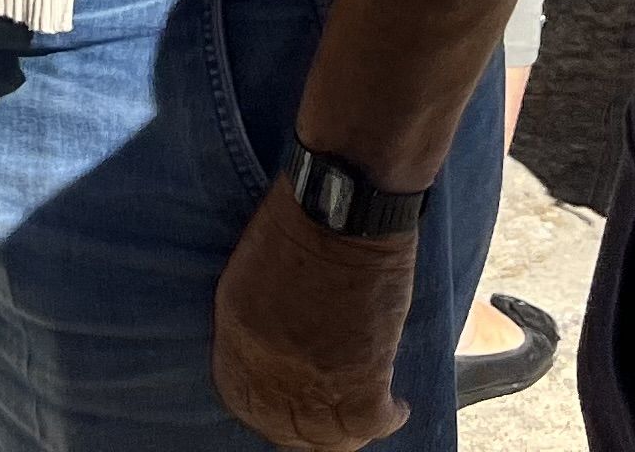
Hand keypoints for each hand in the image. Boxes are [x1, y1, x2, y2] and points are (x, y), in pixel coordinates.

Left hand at [212, 188, 418, 447]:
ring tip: (364, 422)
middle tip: (329, 423)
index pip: (240, 398)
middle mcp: (267, 365)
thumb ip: (256, 319)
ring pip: (327, 436)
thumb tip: (275, 352)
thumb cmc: (301, 219)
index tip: (284, 410)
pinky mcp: (360, 376)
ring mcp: (312, 376)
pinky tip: (397, 407)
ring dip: (347, 435)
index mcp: (237, 334)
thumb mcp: (252, 272)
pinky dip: (387, 419)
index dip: (264, 411)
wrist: (344, 205)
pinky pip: (370, 422)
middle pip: (282, 426)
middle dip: (305, 431)